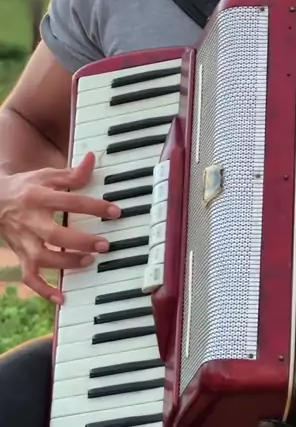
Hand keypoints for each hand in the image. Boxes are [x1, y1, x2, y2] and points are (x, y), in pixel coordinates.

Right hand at [0, 152, 120, 303]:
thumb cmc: (25, 187)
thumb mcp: (46, 175)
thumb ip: (71, 173)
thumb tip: (92, 159)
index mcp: (38, 197)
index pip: (70, 201)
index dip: (94, 206)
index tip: (115, 211)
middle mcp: (30, 221)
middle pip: (55, 234)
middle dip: (80, 241)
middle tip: (105, 245)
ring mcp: (24, 241)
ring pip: (43, 258)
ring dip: (67, 263)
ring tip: (89, 261)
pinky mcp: (21, 256)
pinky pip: (30, 278)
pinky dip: (44, 290)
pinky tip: (62, 297)